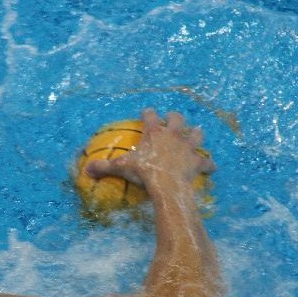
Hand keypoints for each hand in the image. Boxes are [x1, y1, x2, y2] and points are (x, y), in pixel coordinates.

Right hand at [84, 109, 215, 190]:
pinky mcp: (196, 162)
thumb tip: (86, 169)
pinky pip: (206, 162)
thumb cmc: (144, 172)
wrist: (167, 184)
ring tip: (196, 133)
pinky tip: (211, 167)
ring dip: (196, 134)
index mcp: (154, 132)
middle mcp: (172, 135)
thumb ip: (104, 167)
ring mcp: (187, 147)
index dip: (148, 112)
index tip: (146, 112)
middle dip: (175, 117)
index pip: (151, 115)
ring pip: (196, 135)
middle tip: (173, 119)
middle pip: (177, 118)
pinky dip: (208, 164)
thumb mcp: (121, 168)